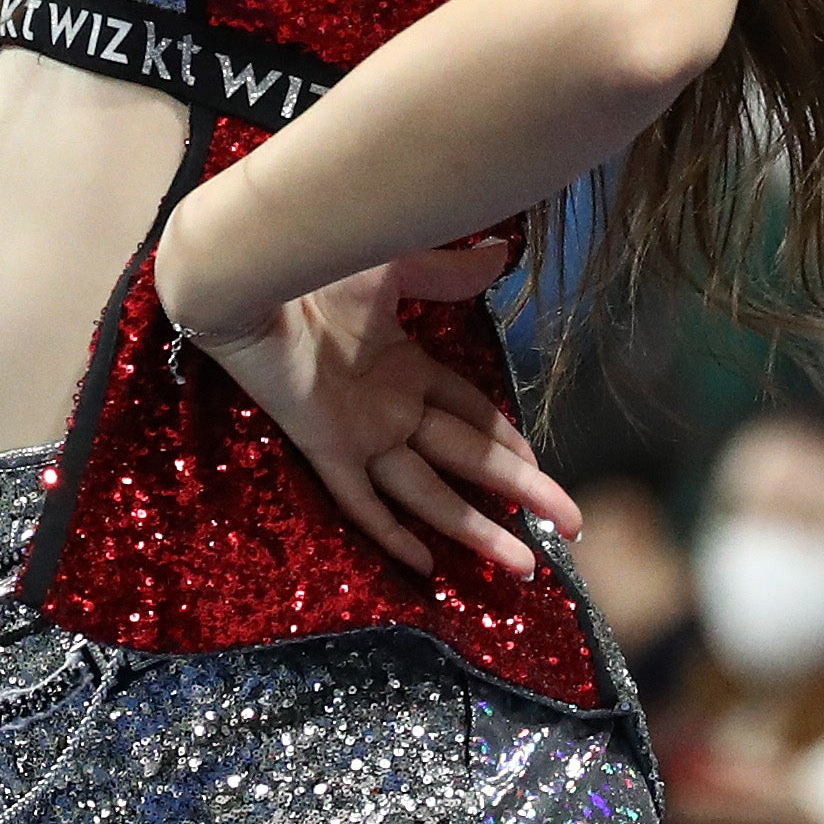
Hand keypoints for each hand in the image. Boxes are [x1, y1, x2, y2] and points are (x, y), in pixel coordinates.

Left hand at [165, 232, 575, 580]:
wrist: (254, 279)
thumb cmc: (316, 267)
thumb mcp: (393, 269)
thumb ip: (445, 274)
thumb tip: (502, 254)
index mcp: (408, 368)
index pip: (473, 414)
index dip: (510, 441)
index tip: (543, 468)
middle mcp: (392, 410)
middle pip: (470, 460)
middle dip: (521, 493)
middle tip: (570, 527)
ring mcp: (361, 435)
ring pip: (429, 493)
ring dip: (475, 530)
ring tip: (521, 565)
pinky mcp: (327, 448)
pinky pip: (361, 502)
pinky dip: (392, 535)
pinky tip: (426, 569)